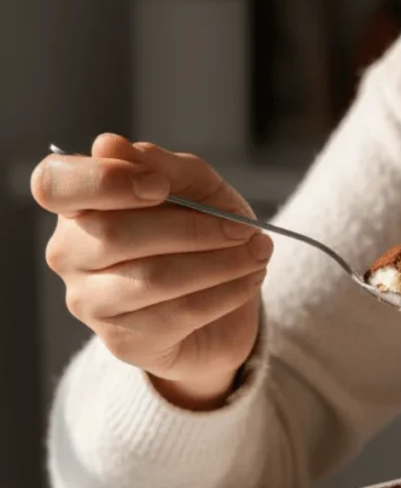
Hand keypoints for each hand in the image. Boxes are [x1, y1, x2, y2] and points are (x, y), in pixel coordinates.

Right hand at [33, 134, 272, 410]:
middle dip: (193, 229)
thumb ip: (163, 166)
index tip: (160, 186)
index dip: (103, 181)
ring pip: (152, 279)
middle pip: (114, 234)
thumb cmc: (201, 234)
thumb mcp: (198, 188)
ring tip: (258, 253)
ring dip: (220, 264)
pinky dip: (226, 293)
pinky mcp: (125, 342)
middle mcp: (70, 253)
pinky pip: (179, 313)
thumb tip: (109, 145)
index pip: (54, 184)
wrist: (227, 300)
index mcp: (78, 204)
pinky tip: (250, 280)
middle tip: (244, 228)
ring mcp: (91, 302)